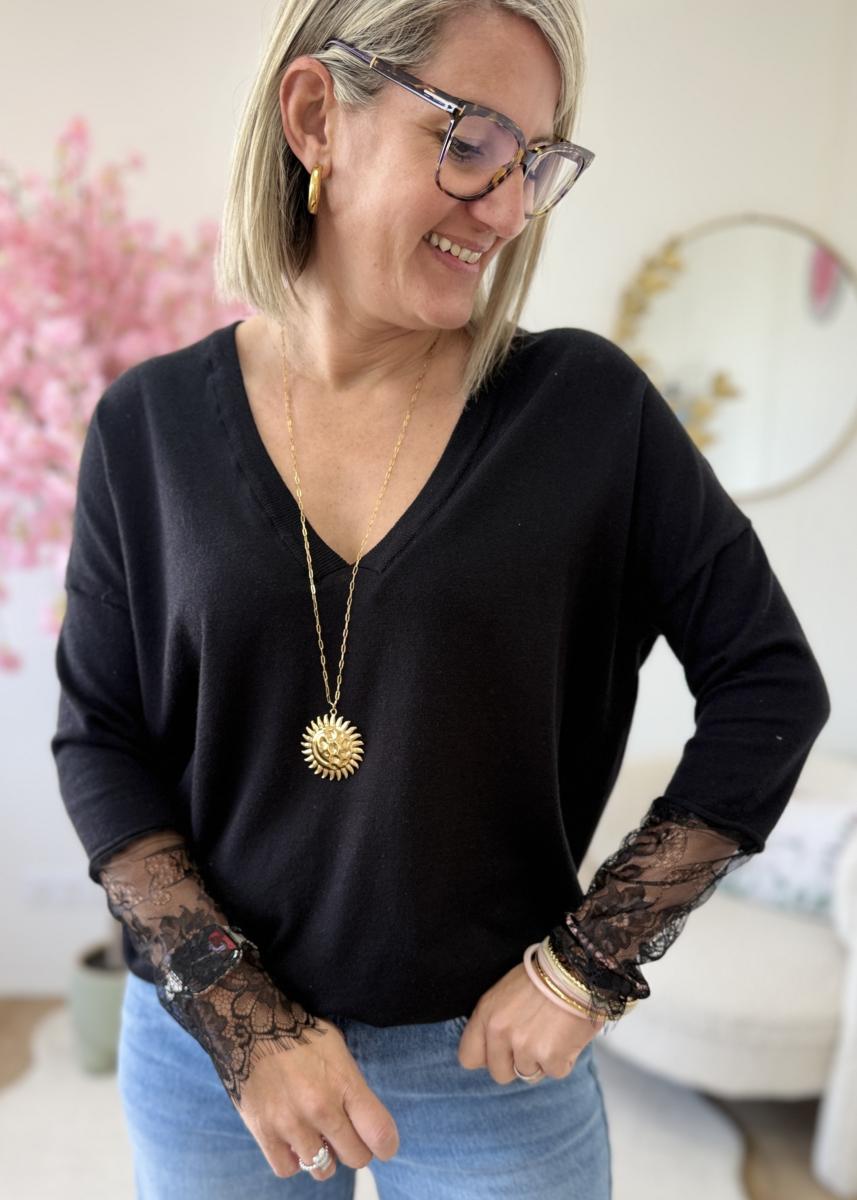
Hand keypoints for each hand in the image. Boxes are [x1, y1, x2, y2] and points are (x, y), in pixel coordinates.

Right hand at [176, 955, 399, 1183]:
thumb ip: (352, 1088)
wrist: (250, 1022)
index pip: (380, 1133)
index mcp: (344, 1082)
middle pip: (356, 1157)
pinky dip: (292, 1160)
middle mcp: (321, 1108)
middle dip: (354, 1149)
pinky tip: (291, 1140)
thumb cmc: (298, 1032)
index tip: (383, 1146)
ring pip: (322, 1168)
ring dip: (323, 1156)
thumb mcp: (337, 1050)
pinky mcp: (263, 1132)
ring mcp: (291, 1123)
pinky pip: (287, 1169)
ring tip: (316, 1136)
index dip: (386, 1145)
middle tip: (345, 1137)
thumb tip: (364, 1122)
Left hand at [456, 961, 605, 1083]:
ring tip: (553, 1031)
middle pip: (499, 1073)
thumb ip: (496, 1021)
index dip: (487, 1057)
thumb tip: (496, 1048)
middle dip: (517, 1063)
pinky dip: (564, 1059)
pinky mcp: (550, 1058)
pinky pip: (554, 1072)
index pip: (468, 1057)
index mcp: (486, 1014)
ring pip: (529, 1074)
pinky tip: (567, 1034)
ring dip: (542, 1059)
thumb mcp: (506, 992)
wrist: (577, 969)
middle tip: (534, 1041)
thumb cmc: (545, 975)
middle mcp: (500, 1033)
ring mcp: (525, 1047)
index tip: (501, 1051)